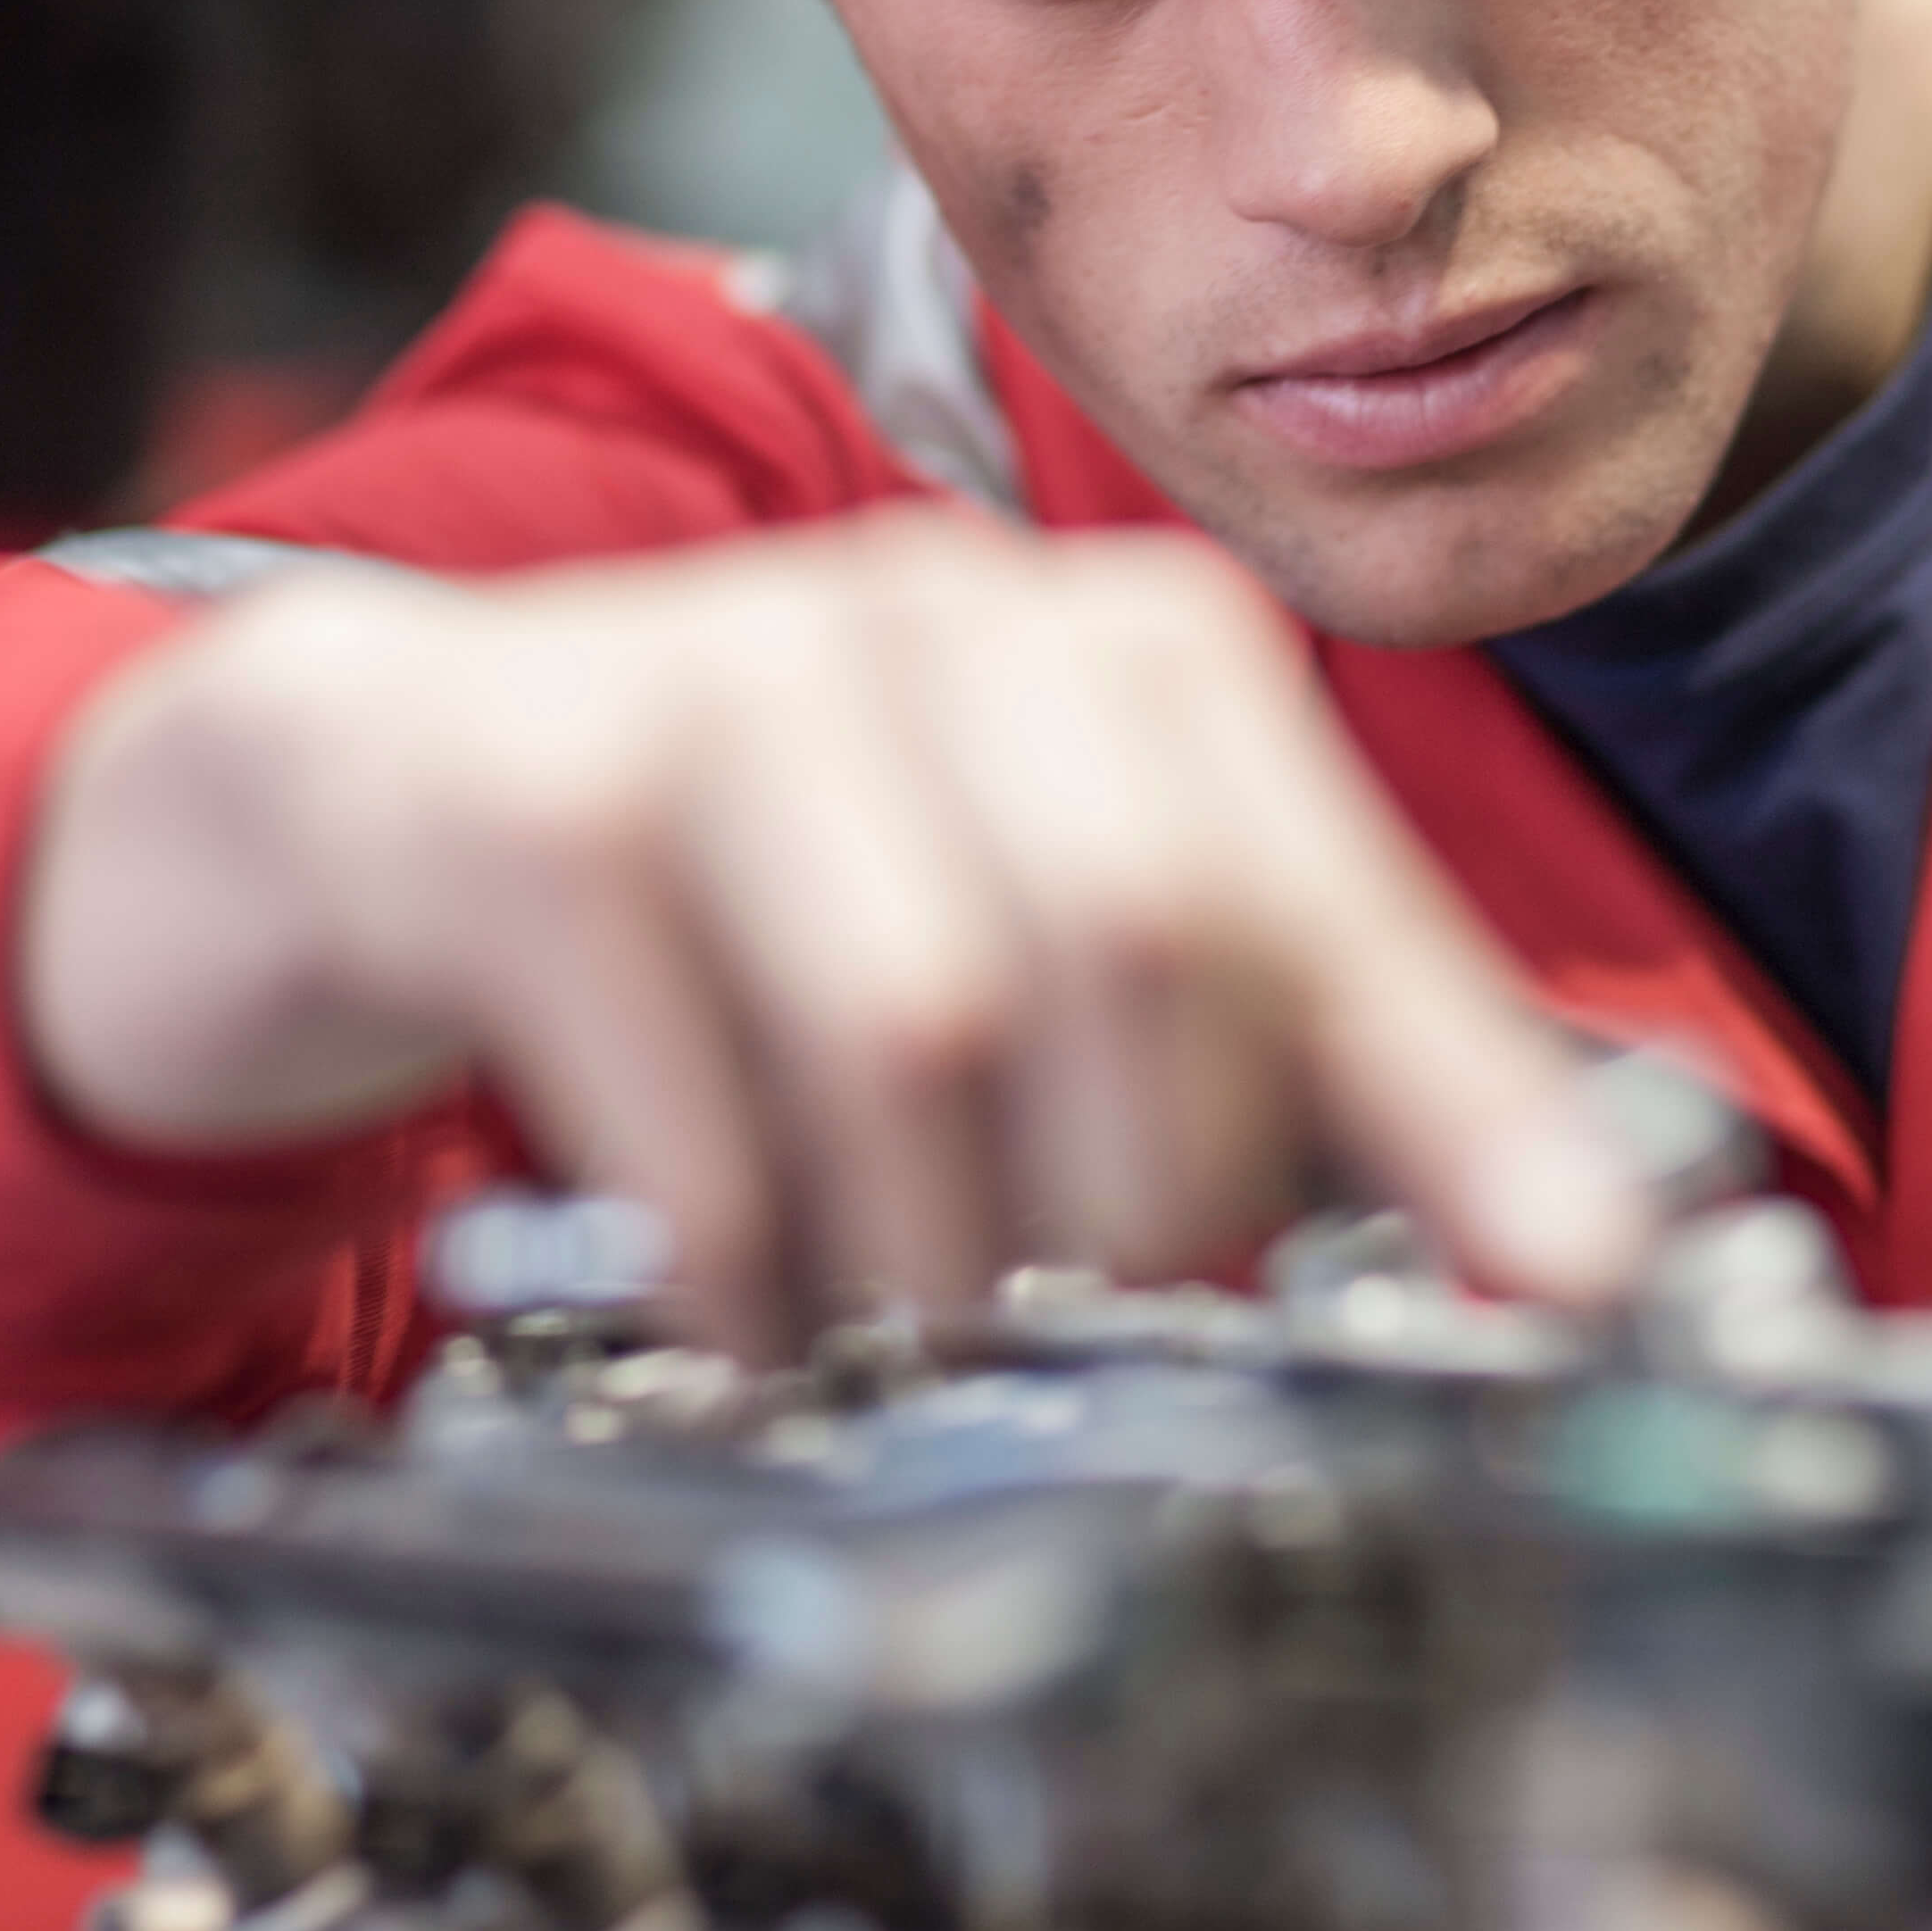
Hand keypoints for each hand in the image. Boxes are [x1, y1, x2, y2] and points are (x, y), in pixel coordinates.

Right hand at [19, 510, 1652, 1351]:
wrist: (359, 802)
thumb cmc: (736, 897)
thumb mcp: (1017, 931)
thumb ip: (1263, 1061)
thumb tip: (1549, 1241)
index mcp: (1108, 647)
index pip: (1323, 890)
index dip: (1454, 1099)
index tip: (1572, 1287)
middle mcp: (935, 613)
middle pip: (1148, 940)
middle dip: (1135, 1199)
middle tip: (1070, 1317)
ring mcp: (714, 677)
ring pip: (929, 1016)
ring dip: (927, 1250)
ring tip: (884, 1314)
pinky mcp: (519, 795)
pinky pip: (695, 1093)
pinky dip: (740, 1259)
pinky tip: (734, 1297)